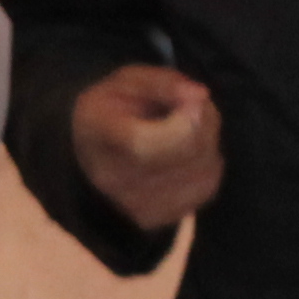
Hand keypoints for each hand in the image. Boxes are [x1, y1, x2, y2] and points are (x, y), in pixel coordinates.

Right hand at [66, 64, 223, 229]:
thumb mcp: (131, 80)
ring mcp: (132, 204)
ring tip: (194, 128)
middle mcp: (110, 177)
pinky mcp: (154, 218)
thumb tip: (199, 96)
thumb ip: (164, 84)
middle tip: (196, 107)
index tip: (193, 101)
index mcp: (96, 132)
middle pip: (181, 156)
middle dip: (204, 124)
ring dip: (210, 144)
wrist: (88, 147)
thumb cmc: (113, 107)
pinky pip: (205, 189)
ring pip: (201, 172)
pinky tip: (192, 153)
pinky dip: (209, 166)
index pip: (143, 143)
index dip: (182, 122)